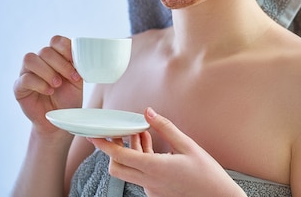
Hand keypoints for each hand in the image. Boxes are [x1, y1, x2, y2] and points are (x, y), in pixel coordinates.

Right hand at [13, 35, 83, 135]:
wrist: (59, 122)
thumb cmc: (68, 99)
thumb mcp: (77, 81)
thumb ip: (77, 66)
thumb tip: (81, 54)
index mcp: (54, 57)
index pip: (56, 41)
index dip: (65, 48)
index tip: (75, 61)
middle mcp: (39, 61)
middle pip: (45, 51)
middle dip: (60, 64)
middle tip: (70, 78)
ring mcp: (26, 73)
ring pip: (30, 59)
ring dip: (47, 71)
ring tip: (57, 84)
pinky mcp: (19, 87)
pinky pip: (25, 78)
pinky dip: (39, 84)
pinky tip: (49, 91)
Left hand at [90, 108, 245, 196]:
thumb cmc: (207, 173)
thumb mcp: (188, 145)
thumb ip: (165, 128)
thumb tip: (148, 112)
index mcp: (156, 168)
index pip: (121, 156)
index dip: (104, 145)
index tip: (94, 135)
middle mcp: (150, 181)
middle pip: (116, 168)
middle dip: (112, 150)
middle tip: (117, 132)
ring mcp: (152, 189)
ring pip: (128, 171)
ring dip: (129, 152)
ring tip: (140, 133)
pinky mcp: (156, 191)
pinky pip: (139, 174)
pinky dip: (139, 159)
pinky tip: (149, 145)